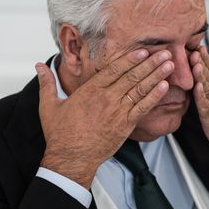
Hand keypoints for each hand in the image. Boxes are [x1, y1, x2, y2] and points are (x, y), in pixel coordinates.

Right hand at [38, 49, 171, 187]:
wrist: (70, 158)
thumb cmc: (60, 134)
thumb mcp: (48, 105)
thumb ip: (47, 83)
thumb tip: (39, 65)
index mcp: (90, 91)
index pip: (114, 69)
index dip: (130, 58)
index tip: (143, 50)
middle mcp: (106, 99)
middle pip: (132, 76)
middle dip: (150, 63)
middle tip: (165, 53)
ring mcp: (117, 112)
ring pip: (140, 89)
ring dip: (156, 76)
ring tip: (170, 65)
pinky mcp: (125, 125)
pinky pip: (143, 108)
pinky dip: (154, 97)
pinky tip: (164, 86)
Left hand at [191, 46, 208, 154]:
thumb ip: (207, 82)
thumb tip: (198, 67)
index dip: (204, 57)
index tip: (197, 44)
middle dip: (202, 62)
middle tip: (195, 49)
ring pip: (208, 87)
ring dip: (202, 75)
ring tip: (197, 65)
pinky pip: (207, 105)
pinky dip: (202, 96)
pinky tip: (198, 88)